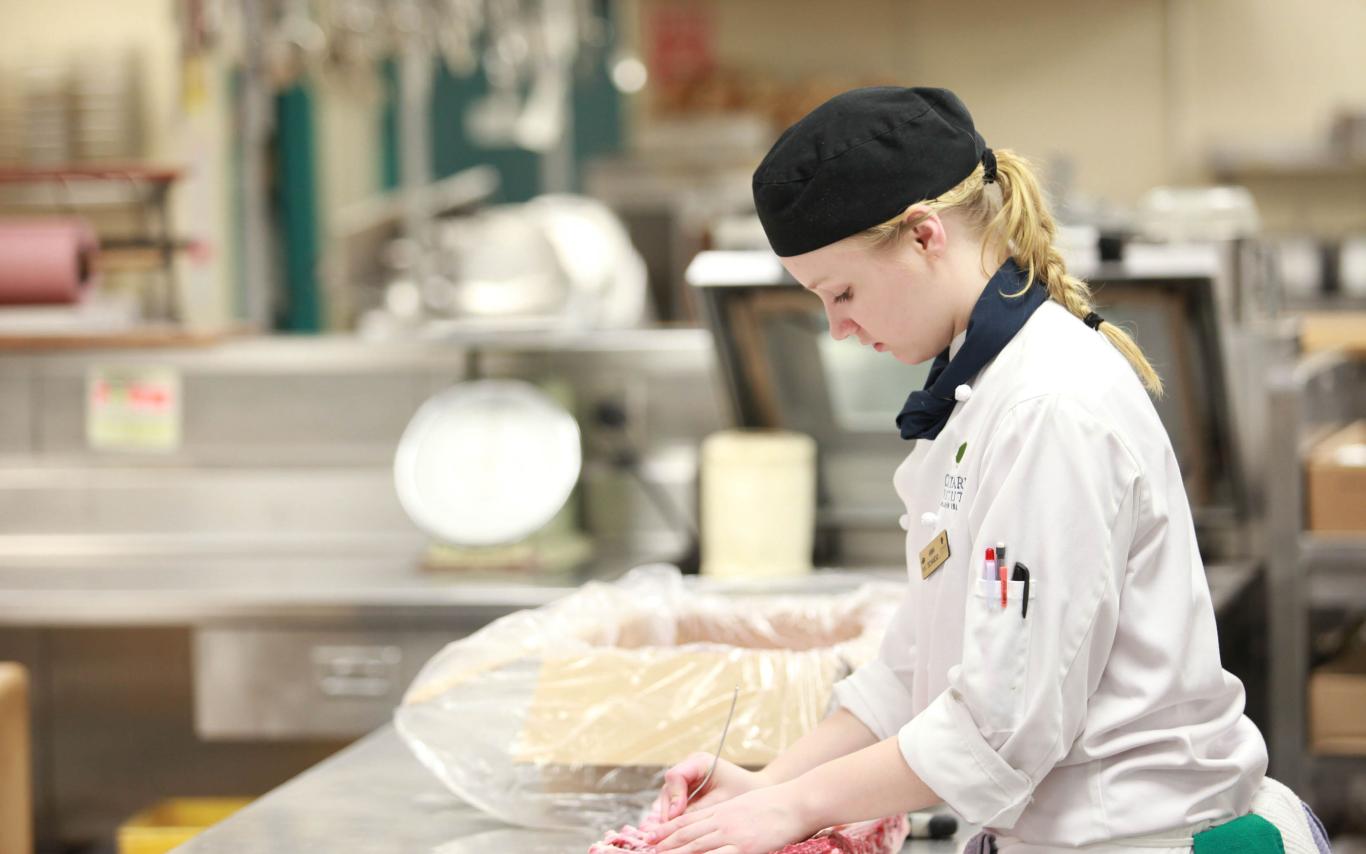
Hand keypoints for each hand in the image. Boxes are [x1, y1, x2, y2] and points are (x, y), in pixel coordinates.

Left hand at [649, 783, 813, 853]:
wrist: (797, 802)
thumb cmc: (776, 803)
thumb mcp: (745, 803)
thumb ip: (728, 814)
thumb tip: (714, 824)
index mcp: (723, 811)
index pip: (689, 821)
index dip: (668, 829)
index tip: (652, 836)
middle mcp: (723, 822)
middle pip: (688, 835)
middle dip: (666, 844)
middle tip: (649, 850)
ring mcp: (733, 835)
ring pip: (697, 847)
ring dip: (677, 853)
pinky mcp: (745, 848)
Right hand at [651, 753, 771, 821]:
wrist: (756, 790)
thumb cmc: (743, 792)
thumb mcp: (721, 802)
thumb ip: (698, 810)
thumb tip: (676, 824)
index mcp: (699, 762)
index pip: (675, 776)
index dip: (674, 797)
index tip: (676, 815)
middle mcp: (689, 767)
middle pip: (668, 788)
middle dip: (668, 810)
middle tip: (671, 831)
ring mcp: (687, 779)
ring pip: (668, 798)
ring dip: (670, 816)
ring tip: (673, 834)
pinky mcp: (687, 791)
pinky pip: (675, 804)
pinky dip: (676, 818)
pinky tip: (677, 832)